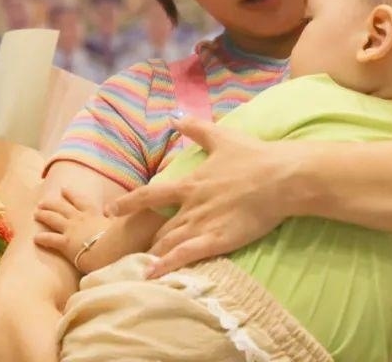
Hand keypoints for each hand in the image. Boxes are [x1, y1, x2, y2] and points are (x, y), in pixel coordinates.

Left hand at [33, 187, 109, 265]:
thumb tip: (109, 208)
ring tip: (36, 213)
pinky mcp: (65, 243)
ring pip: (53, 219)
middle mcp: (79, 219)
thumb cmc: (116, 239)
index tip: (63, 189)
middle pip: (62, 208)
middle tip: (42, 202)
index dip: (71, 195)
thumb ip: (112, 216)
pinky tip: (35, 238)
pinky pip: (51, 239)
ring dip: (44, 215)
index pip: (80, 201)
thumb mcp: (117, 224)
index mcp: (92, 214)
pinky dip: (43, 238)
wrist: (109, 251)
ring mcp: (71, 230)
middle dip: (52, 204)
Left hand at [106, 114, 288, 277]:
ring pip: (169, 243)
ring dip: (153, 255)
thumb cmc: (254, 156)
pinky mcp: (219, 240)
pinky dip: (167, 265)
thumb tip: (175, 116)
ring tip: (139, 267)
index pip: (150, 195)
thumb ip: (195, 128)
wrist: (282, 177)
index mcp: (190, 183)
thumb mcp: (221, 136)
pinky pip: (186, 255)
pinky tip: (153, 275)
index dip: (128, 203)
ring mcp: (204, 224)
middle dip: (146, 240)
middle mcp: (192, 205)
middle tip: (133, 250)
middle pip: (159, 227)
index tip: (109, 211)